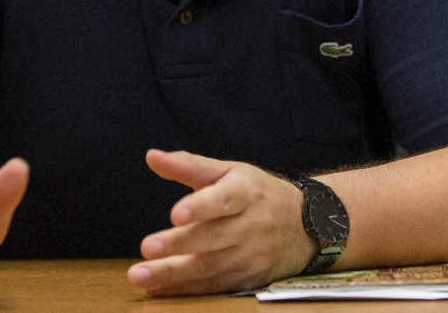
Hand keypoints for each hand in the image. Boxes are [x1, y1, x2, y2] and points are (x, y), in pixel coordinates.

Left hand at [127, 149, 312, 295]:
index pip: (223, 199)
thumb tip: (152, 157)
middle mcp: (251, 225)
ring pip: (210, 268)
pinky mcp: (250, 279)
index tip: (176, 213)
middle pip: (213, 238)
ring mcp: (252, 256)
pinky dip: (185, 290)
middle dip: (179, 245)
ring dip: (173, 274)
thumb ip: (189, 166)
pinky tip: (157, 289)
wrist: (307, 226)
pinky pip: (214, 286)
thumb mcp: (230, 172)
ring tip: (140, 275)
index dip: (200, 206)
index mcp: (245, 193)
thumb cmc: (258, 194)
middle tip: (147, 248)